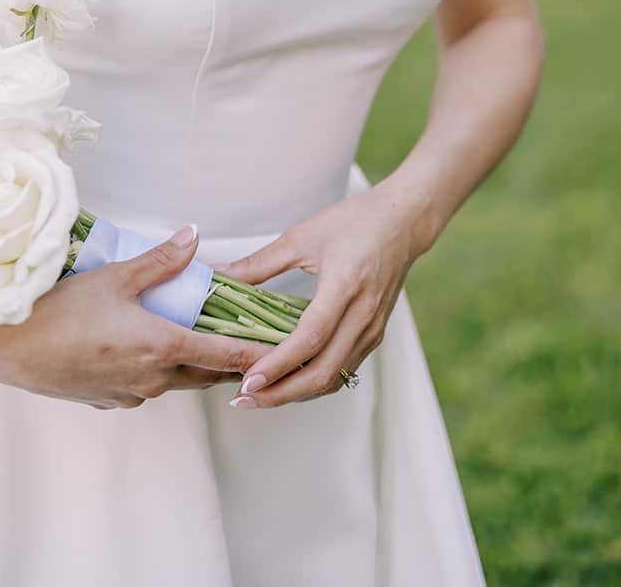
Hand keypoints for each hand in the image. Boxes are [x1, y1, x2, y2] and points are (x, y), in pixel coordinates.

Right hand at [0, 226, 273, 409]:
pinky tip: (142, 351)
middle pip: (205, 374)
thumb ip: (160, 259)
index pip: (226, 356)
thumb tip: (194, 236)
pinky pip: (144, 387)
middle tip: (249, 342)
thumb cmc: (60, 308)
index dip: (258, 354)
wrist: (9, 346)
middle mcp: (153, 379)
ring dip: (190, 365)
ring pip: (174, 381)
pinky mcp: (107, 399)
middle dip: (229, 361)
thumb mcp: (113, 276)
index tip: (286, 351)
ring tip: (200, 342)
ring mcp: (129, 393)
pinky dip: (154, 371)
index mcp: (161, 347)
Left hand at [214, 184, 420, 407]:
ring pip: (334, 378)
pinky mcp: (374, 335)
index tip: (248, 380)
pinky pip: (343, 369)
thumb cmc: (351, 222)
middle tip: (244, 399)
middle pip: (322, 372)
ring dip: (296, 393)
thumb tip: (219, 275)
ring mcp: (372, 330)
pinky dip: (314, 381)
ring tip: (259, 395)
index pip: (309, 338)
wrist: (402, 223)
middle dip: (281, 393)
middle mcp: (362, 315)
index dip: (278, 364)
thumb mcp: (301, 237)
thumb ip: (258, 263)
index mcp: (344, 287)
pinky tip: (288, 379)